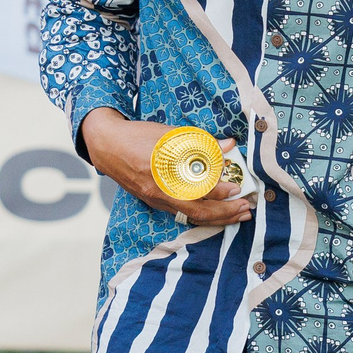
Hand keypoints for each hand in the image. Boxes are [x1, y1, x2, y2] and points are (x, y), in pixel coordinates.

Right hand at [79, 108, 256, 226]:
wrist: (106, 145)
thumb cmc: (137, 136)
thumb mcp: (169, 134)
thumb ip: (201, 142)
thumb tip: (229, 145)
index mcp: (162, 172)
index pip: (197, 189)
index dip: (219, 191)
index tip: (236, 187)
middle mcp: (159, 191)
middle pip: (197, 211)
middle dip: (225, 213)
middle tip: (245, 209)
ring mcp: (156, 200)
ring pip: (191, 217)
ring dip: (217, 218)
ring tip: (237, 216)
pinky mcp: (154, 202)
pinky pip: (183, 215)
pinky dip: (202, 216)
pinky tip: (216, 214)